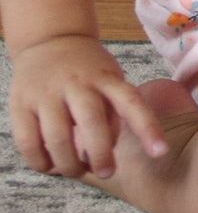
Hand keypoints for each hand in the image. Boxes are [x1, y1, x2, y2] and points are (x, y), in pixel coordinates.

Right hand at [8, 35, 167, 178]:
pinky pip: (28, 142)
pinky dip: (40, 161)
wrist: (51, 40)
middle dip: (101, 154)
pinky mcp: (21, 104)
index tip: (161, 152)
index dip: (148, 128)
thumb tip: (109, 149)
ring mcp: (47, 93)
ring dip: (69, 163)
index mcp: (107, 78)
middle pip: (92, 122)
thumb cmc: (89, 70)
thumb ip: (114, 110)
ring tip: (77, 171)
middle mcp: (78, 83)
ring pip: (58, 137)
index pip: (131, 102)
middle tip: (108, 172)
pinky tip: (50, 166)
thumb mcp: (111, 78)